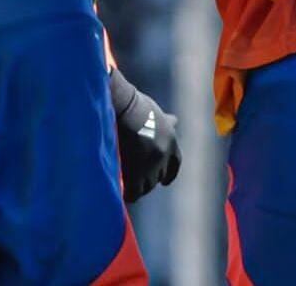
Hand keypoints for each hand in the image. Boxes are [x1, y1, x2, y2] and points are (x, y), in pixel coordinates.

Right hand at [110, 68, 180, 202]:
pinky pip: (133, 192)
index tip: (165, 181)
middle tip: (137, 178)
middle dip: (150, 178)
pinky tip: (121, 190)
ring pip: (146, 186)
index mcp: (170, 141)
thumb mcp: (154, 112)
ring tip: (126, 184)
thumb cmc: (133, 103)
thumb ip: (165, 122)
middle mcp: (164, 155)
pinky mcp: (136, 174)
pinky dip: (128, 192)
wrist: (120, 106)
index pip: (175, 163)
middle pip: (159, 176)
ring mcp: (150, 166)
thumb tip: (174, 120)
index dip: (169, 172)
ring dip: (138, 186)